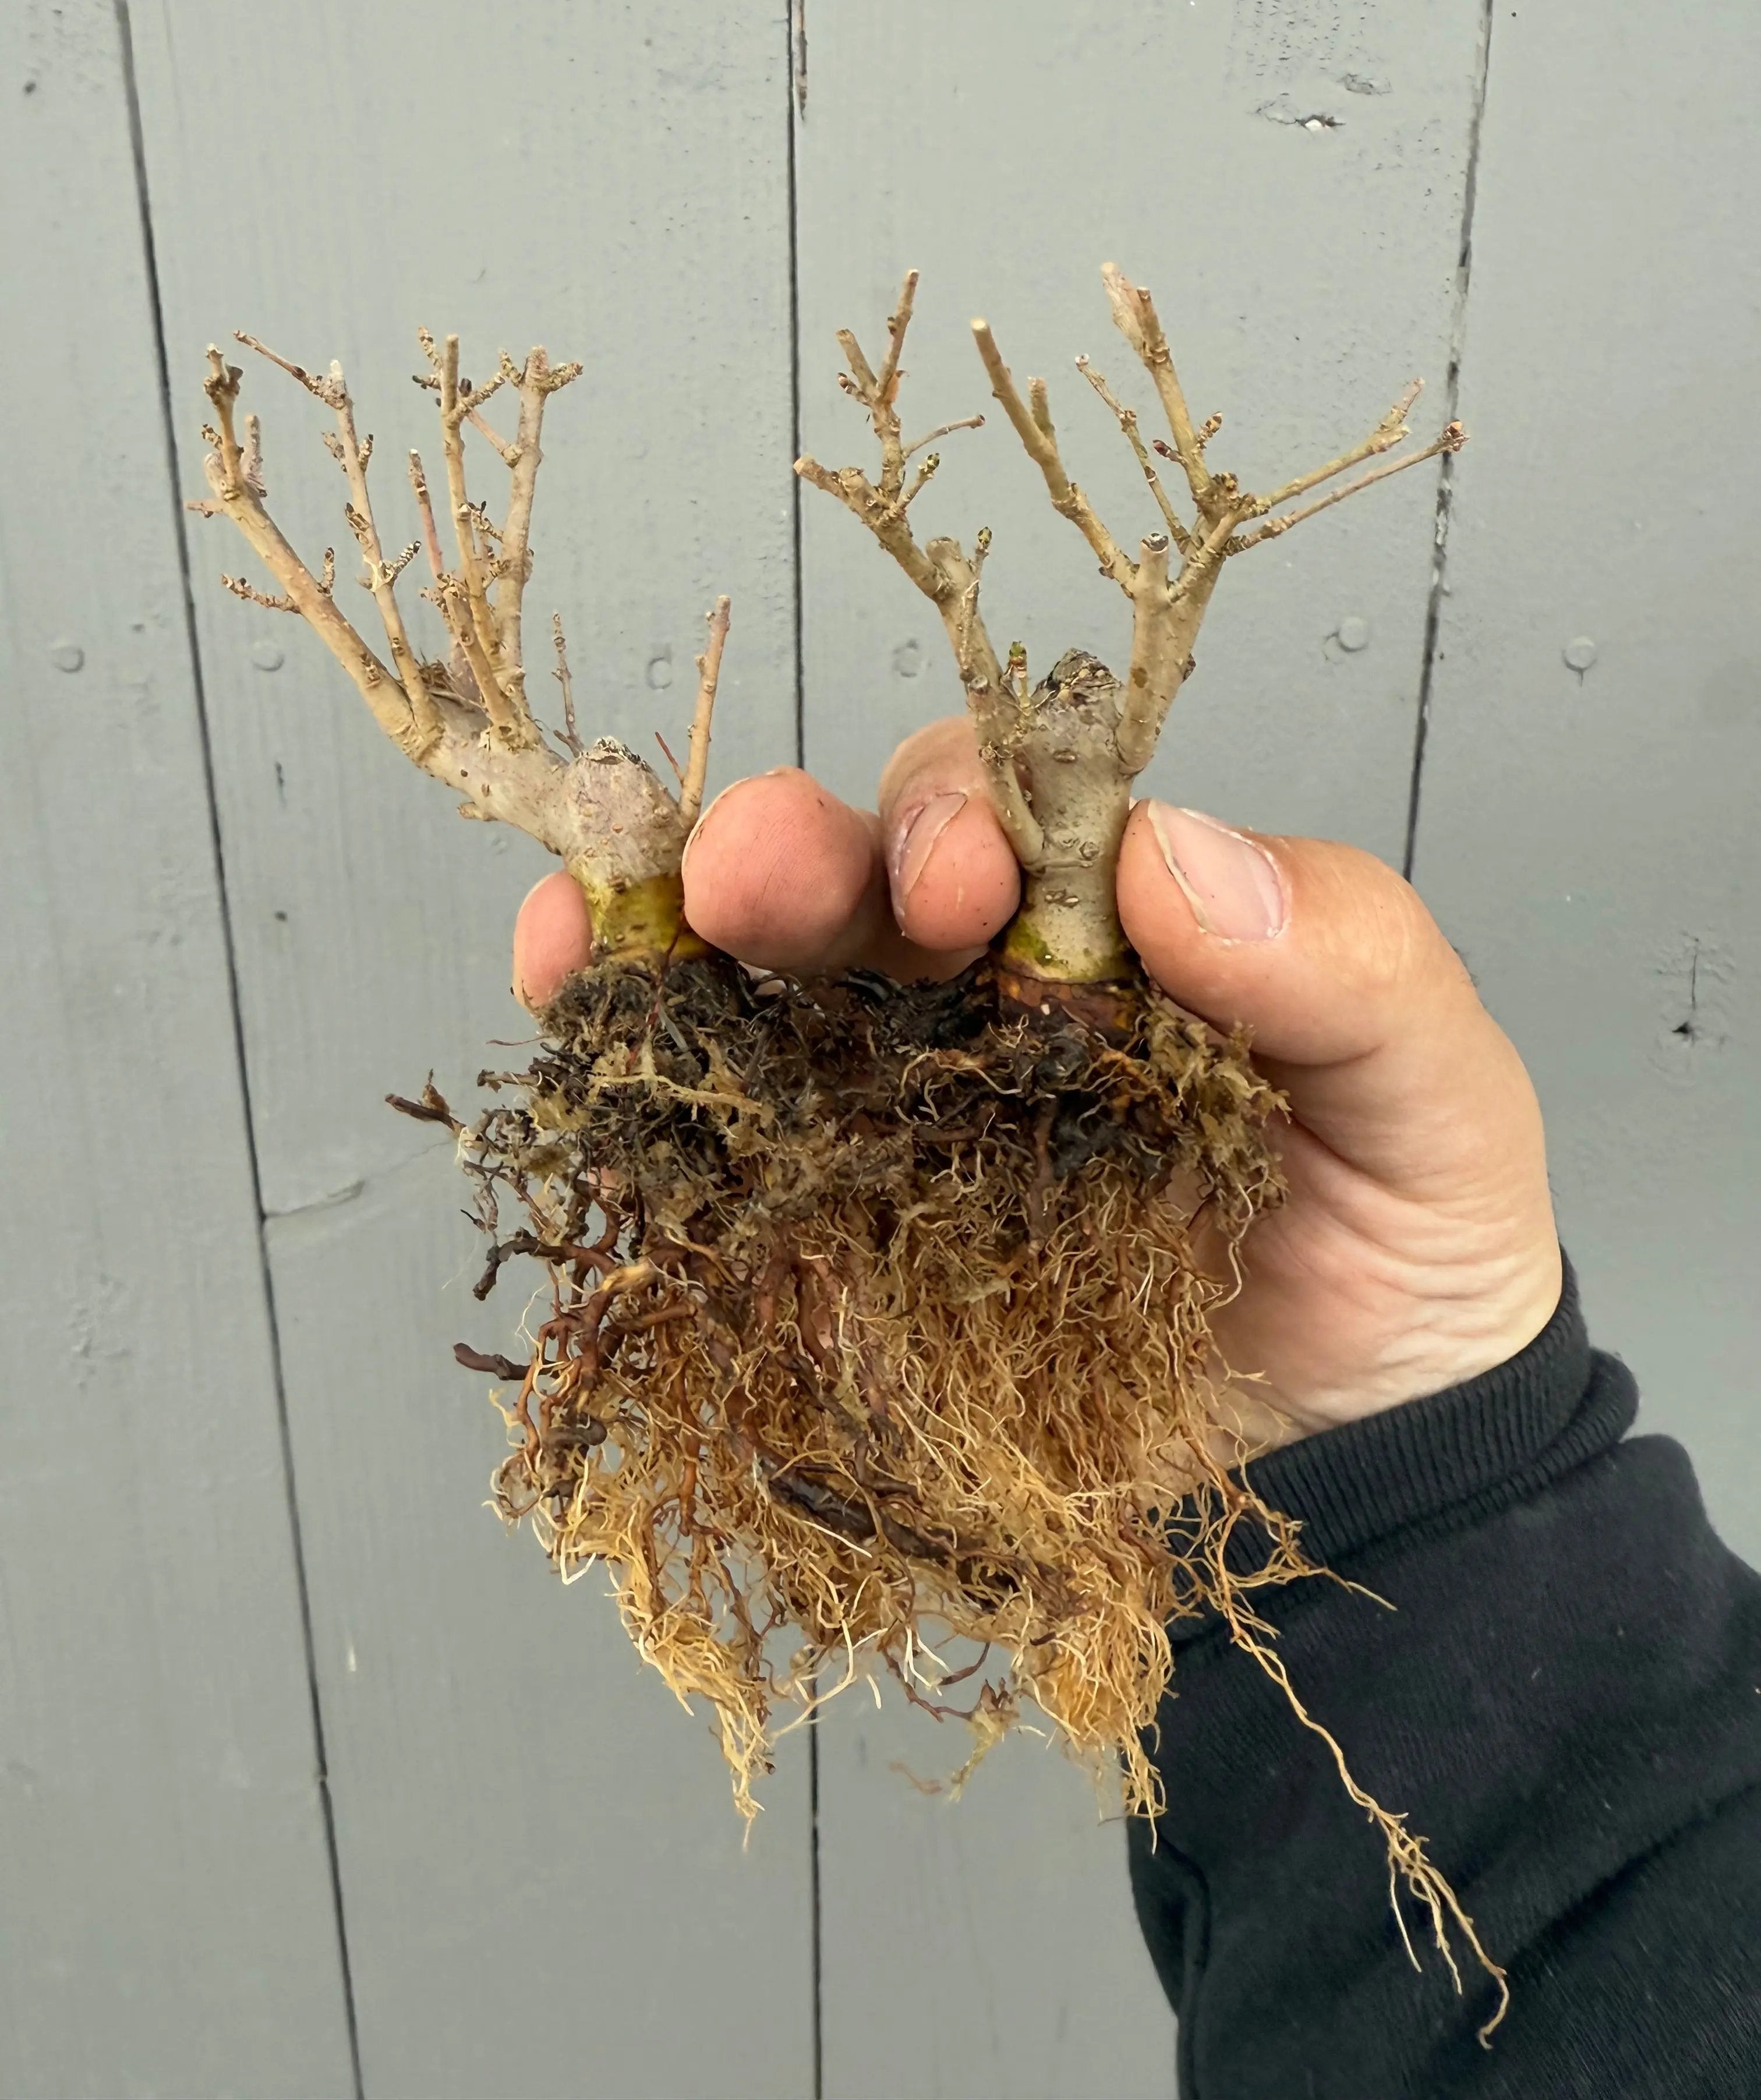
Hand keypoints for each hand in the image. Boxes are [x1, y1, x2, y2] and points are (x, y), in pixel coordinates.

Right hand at [512, 719, 1561, 1442]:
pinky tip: (567, 993)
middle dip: (799, 852)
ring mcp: (889, 1114)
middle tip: (758, 876)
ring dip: (675, 926)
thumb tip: (1170, 854)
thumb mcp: (1438, 1097)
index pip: (1016, 815)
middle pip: (863, 881)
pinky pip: (706, 1128)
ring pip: (760, 980)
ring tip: (626, 920)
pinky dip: (624, 1045)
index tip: (971, 883)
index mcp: (1120, 934)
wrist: (1352, 1485)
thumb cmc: (1406, 1266)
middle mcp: (986, 1000)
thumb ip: (1349, 962)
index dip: (971, 814)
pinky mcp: (823, 1240)